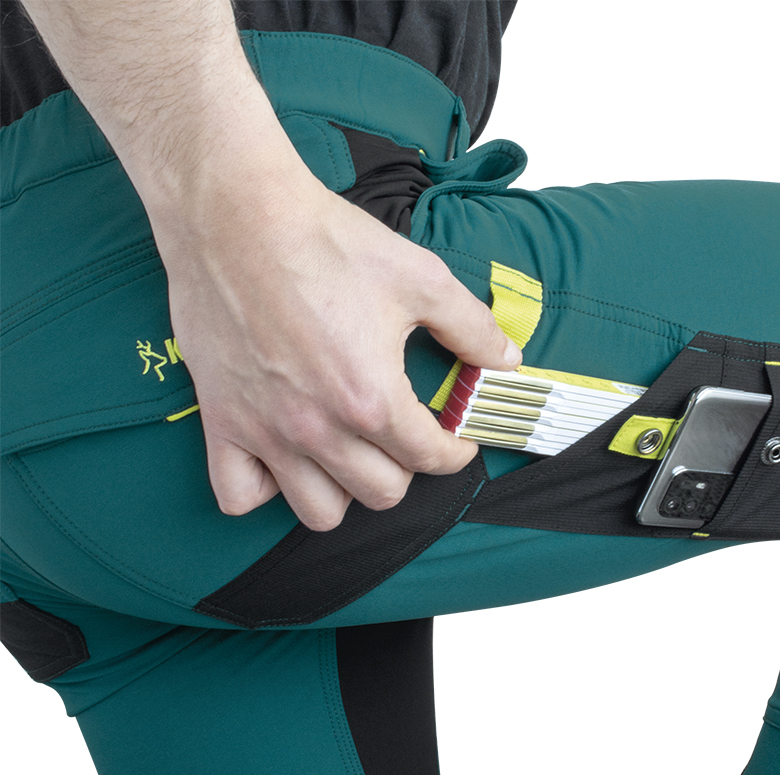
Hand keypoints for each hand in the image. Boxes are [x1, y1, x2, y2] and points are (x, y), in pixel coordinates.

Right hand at [21, 0, 519, 532]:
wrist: (234, 210)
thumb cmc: (325, 240)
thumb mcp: (419, 277)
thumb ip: (471, 327)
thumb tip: (508, 360)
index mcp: (371, 397)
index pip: (430, 459)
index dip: (455, 451)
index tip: (455, 439)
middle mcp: (319, 426)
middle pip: (382, 493)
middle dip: (404, 469)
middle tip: (402, 437)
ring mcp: (266, 431)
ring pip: (319, 511)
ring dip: (342, 490)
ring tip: (348, 453)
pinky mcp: (222, 422)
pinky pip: (239, 497)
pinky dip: (264, 490)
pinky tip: (282, 460)